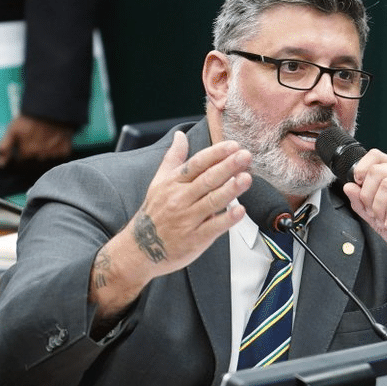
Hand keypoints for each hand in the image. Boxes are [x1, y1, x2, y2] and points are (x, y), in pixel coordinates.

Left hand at [0, 114, 73, 167]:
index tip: (24, 141)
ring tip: (45, 137)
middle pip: (35, 159)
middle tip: (35, 137)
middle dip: (34, 151)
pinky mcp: (64, 151)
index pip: (22, 159)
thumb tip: (0, 164)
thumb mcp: (13, 130)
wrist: (52, 109)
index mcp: (26, 153)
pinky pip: (59, 155)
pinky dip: (57, 149)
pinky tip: (55, 139)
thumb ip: (5, 148)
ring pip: (47, 157)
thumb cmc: (31, 119)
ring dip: (45, 150)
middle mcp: (40, 157)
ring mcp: (53, 155)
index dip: (22, 150)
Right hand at [88, 131, 251, 321]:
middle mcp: (180, 199)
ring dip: (230, 189)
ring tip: (246, 178)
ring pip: (212, 201)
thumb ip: (173, 158)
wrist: (140, 250)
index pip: (197, 163)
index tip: (233, 145)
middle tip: (245, 156)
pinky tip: (240, 210)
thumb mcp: (159, 182)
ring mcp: (188, 219)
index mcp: (174, 182)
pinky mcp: (195, 239)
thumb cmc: (154, 213)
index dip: (216, 153)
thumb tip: (180, 135)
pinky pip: (213, 227)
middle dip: (228, 166)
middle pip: (207, 179)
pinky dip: (226, 219)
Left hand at [341, 148, 386, 331]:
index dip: (361, 170)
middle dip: (368, 197)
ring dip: (380, 207)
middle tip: (374, 215)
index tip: (359, 188)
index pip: (375, 156)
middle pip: (377, 171)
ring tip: (386, 221)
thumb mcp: (379, 220)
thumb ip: (363, 205)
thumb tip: (349, 187)